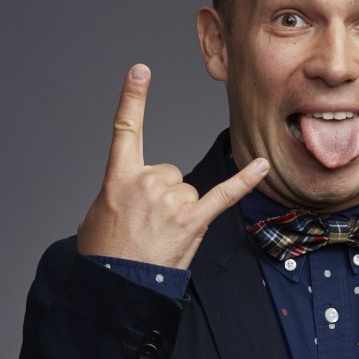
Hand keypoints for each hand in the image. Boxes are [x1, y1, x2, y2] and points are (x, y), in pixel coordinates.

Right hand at [77, 64, 269, 269]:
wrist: (115, 288)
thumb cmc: (105, 254)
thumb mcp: (97, 215)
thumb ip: (118, 195)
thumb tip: (130, 199)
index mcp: (119, 178)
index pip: (125, 128)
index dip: (133, 97)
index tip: (140, 71)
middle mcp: (146, 182)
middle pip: (168, 173)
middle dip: (161, 198)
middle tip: (146, 226)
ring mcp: (171, 200)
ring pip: (186, 190)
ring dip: (178, 212)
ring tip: (158, 236)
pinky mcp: (192, 219)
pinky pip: (223, 194)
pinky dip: (245, 181)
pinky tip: (261, 166)